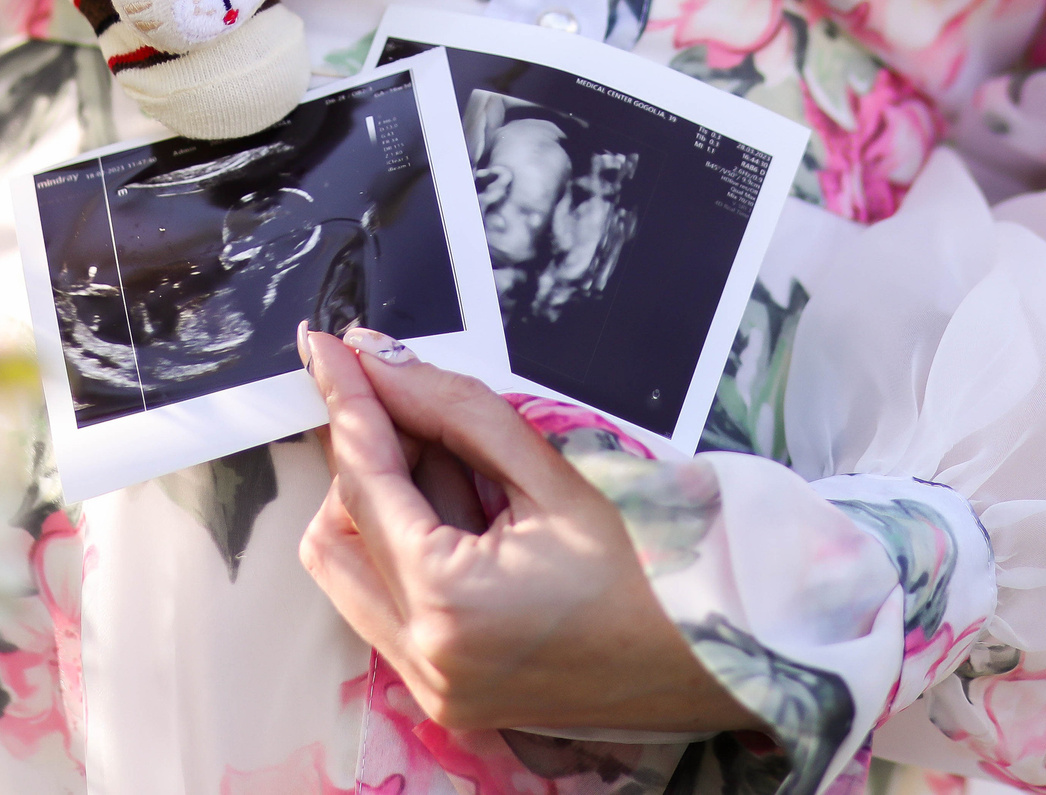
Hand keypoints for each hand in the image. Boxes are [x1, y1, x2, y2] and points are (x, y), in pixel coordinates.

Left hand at [297, 327, 755, 736]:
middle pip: (340, 525)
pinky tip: (465, 518)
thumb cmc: (656, 571)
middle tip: (424, 410)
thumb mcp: (553, 473)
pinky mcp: (446, 696)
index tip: (328, 348)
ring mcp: (433, 689)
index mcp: (450, 603)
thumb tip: (383, 366)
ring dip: (382, 506)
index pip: (365, 478)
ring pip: (350, 570)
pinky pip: (384, 607)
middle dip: (369, 456)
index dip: (347, 401)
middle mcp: (426, 659)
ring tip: (460, 472)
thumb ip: (455, 412)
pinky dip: (405, 551)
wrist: (717, 659)